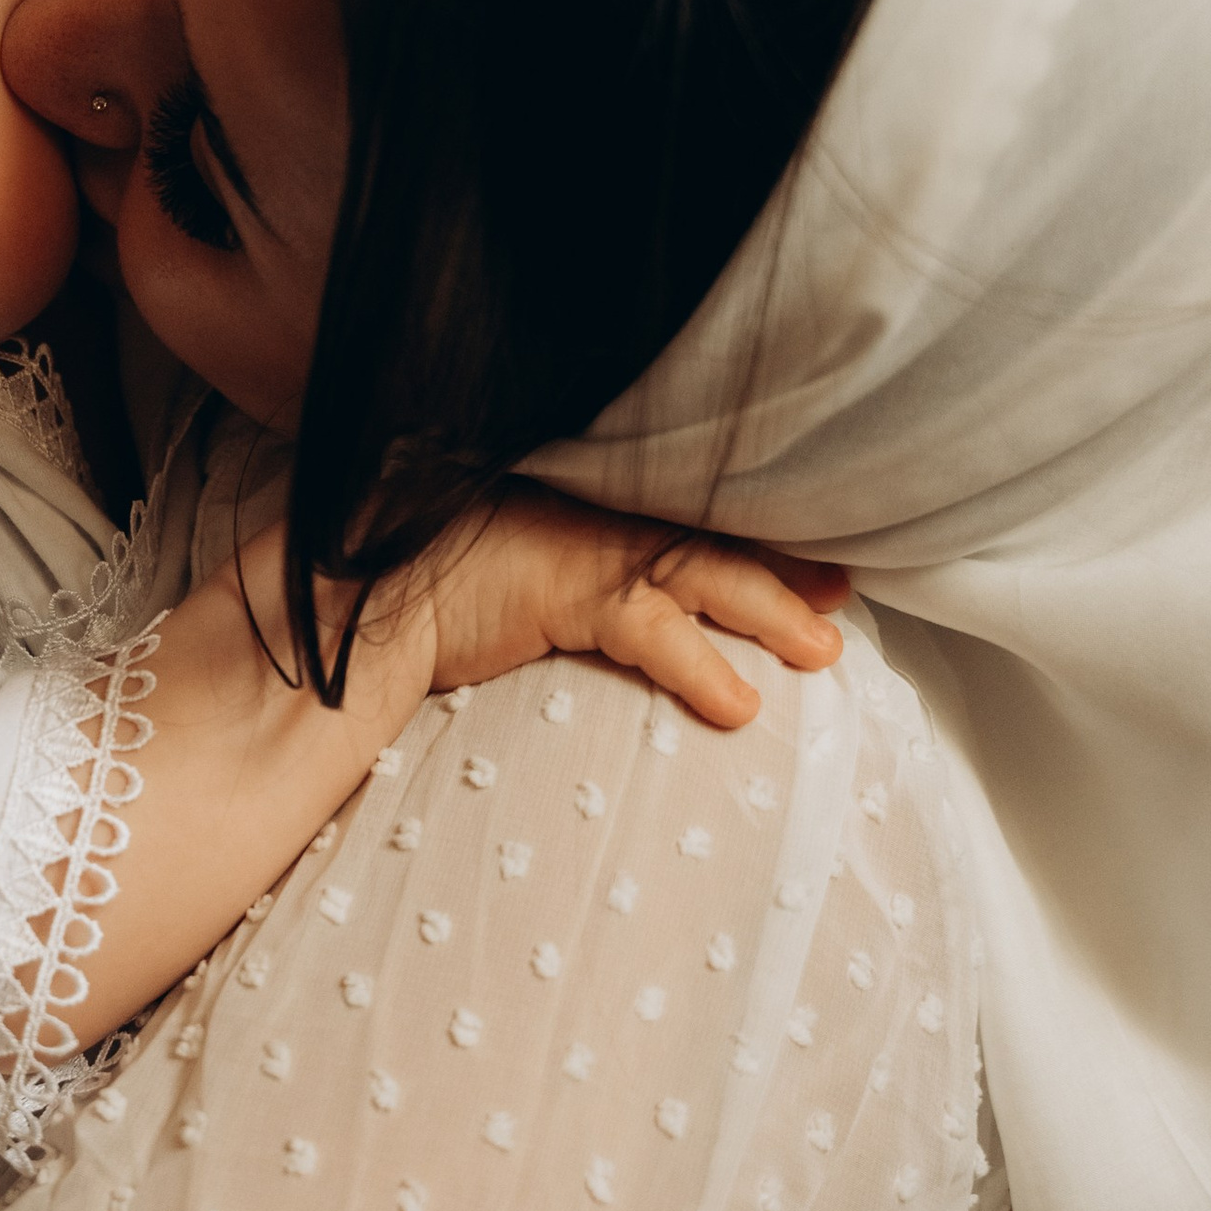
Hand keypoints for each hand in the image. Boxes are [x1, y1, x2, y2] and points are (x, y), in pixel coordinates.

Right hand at [419, 483, 846, 730]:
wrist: (368, 599)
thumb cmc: (437, 588)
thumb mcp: (520, 574)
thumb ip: (576, 581)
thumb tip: (631, 611)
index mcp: (588, 506)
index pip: (687, 523)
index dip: (756, 543)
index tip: (818, 568)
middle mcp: (592, 513)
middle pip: (706, 538)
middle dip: (780, 571)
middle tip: (842, 596)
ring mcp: (579, 544)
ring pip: (698, 573)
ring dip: (765, 612)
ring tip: (821, 651)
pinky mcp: (561, 588)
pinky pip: (648, 627)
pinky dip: (697, 666)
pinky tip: (739, 704)